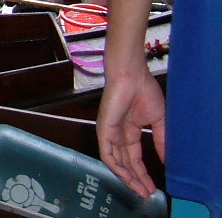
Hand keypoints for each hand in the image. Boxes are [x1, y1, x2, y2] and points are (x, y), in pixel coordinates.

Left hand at [96, 71, 165, 198]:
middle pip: (125, 163)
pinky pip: (107, 152)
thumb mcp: (158, 120)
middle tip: (146, 194)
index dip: (142, 173)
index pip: (134, 157)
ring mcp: (109, 132)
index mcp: (129, 130)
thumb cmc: (144, 91)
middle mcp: (117, 134)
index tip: (152, 188)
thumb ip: (161, 141)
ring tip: (140, 190)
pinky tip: (126, 176)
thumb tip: (167, 161)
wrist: (131, 76)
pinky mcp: (103, 128)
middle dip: (135, 179)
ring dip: (127, 177)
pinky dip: (116, 166)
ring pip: (115, 161)